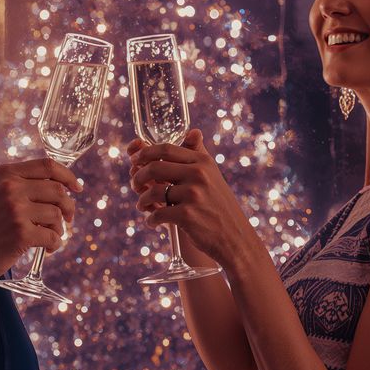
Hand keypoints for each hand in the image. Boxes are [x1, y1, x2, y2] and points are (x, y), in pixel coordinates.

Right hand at [0, 158, 80, 289]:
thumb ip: (17, 185)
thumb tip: (55, 186)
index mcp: (6, 174)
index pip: (48, 166)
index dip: (68, 176)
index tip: (77, 188)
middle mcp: (12, 188)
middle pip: (58, 191)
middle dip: (68, 208)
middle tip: (67, 221)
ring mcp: (16, 210)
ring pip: (57, 215)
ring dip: (59, 229)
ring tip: (50, 238)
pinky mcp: (21, 234)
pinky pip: (53, 237)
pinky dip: (55, 245)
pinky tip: (47, 249)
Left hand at [127, 129, 257, 265]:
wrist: (235, 238)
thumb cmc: (219, 205)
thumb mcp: (213, 175)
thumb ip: (199, 154)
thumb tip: (193, 131)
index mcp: (202, 162)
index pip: (166, 149)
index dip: (145, 153)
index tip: (134, 160)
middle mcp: (198, 174)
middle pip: (154, 167)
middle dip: (138, 176)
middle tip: (135, 185)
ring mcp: (193, 195)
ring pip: (152, 191)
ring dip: (142, 200)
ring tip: (142, 206)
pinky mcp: (187, 216)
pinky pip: (157, 214)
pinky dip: (151, 220)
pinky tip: (153, 222)